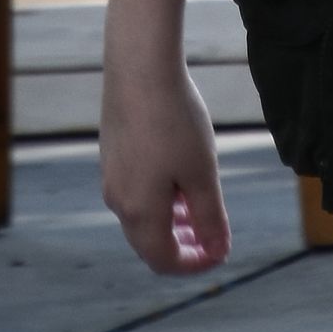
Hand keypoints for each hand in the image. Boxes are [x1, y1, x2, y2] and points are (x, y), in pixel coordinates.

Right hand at [100, 54, 230, 275]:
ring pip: (142, 216)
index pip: (165, 261)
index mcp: (140, 212)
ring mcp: (110, 176)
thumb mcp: (202, 173)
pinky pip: (135, 192)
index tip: (222, 252)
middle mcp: (118, 200)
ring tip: (200, 206)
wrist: (139, 68)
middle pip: (150, 243)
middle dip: (184, 245)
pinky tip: (180, 176)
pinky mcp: (111, 154)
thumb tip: (219, 251)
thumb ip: (210, 218)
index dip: (196, 264)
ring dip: (173, 222)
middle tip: (214, 235)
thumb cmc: (175, 121)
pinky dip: (160, 199)